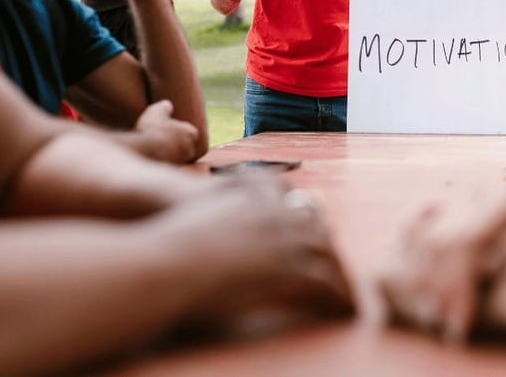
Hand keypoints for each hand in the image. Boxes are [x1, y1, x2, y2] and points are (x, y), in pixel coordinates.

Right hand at [134, 99, 200, 163]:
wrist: (144, 151)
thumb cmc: (153, 129)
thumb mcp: (156, 111)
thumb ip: (164, 107)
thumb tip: (167, 105)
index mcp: (191, 133)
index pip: (189, 132)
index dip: (178, 130)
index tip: (169, 130)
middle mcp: (190, 149)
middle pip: (184, 146)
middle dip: (176, 144)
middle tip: (162, 140)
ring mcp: (182, 162)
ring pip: (177, 157)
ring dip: (170, 154)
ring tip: (156, 150)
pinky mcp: (172, 172)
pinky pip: (168, 166)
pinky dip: (163, 163)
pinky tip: (153, 160)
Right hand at [145, 177, 354, 324]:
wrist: (161, 265)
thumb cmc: (164, 247)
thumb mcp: (193, 212)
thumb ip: (213, 209)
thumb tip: (216, 221)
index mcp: (248, 193)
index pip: (288, 194)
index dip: (302, 211)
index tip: (311, 223)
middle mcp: (271, 211)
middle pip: (314, 223)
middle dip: (325, 243)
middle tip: (333, 264)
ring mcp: (283, 238)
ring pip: (326, 253)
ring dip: (337, 273)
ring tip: (344, 292)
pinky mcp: (288, 269)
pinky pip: (325, 283)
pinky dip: (338, 297)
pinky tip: (342, 311)